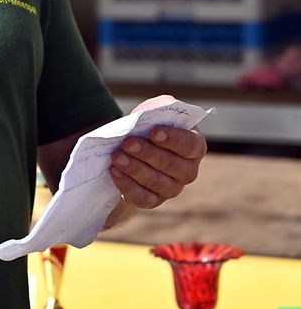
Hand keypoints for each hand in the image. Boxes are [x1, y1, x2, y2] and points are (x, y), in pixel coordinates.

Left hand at [108, 94, 206, 209]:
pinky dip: (127, 186)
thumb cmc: (150, 125)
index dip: (173, 140)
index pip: (190, 145)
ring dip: (135, 169)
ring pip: (156, 182)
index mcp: (195, 146)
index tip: (153, 132)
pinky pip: (143, 199)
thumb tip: (149, 117)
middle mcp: (188, 170)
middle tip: (128, 143)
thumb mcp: (157, 110)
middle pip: (172, 165)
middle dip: (148, 153)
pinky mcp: (154, 200)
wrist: (134, 146)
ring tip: (117, 156)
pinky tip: (114, 171)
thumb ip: (159, 108)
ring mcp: (173, 188)